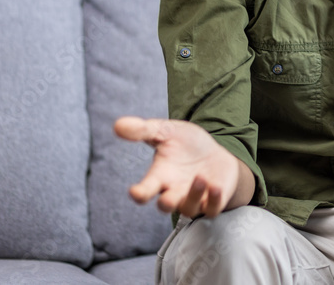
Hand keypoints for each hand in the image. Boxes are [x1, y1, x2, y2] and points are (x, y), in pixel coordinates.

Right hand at [114, 116, 249, 218]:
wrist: (214, 151)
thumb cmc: (186, 144)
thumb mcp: (166, 131)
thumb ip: (143, 130)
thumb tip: (118, 125)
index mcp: (160, 176)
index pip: (145, 190)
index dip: (139, 193)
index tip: (135, 192)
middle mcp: (174, 191)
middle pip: (165, 206)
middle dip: (166, 204)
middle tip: (167, 199)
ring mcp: (193, 199)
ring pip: (189, 208)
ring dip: (194, 195)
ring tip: (201, 177)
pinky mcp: (212, 201)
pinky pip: (211, 209)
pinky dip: (213, 201)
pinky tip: (215, 187)